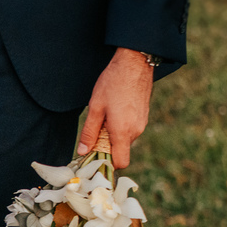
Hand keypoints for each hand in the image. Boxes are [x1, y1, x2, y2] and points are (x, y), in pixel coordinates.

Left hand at [77, 48, 153, 168]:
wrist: (134, 63)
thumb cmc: (113, 83)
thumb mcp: (95, 108)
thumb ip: (89, 132)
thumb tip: (83, 151)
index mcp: (123, 132)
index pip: (120, 162)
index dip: (108, 164)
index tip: (95, 156)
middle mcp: (136, 131)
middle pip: (120, 151)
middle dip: (107, 147)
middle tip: (95, 131)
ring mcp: (141, 123)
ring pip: (125, 139)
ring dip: (113, 135)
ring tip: (105, 116)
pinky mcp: (143, 116)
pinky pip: (130, 129)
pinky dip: (120, 127)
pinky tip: (114, 111)